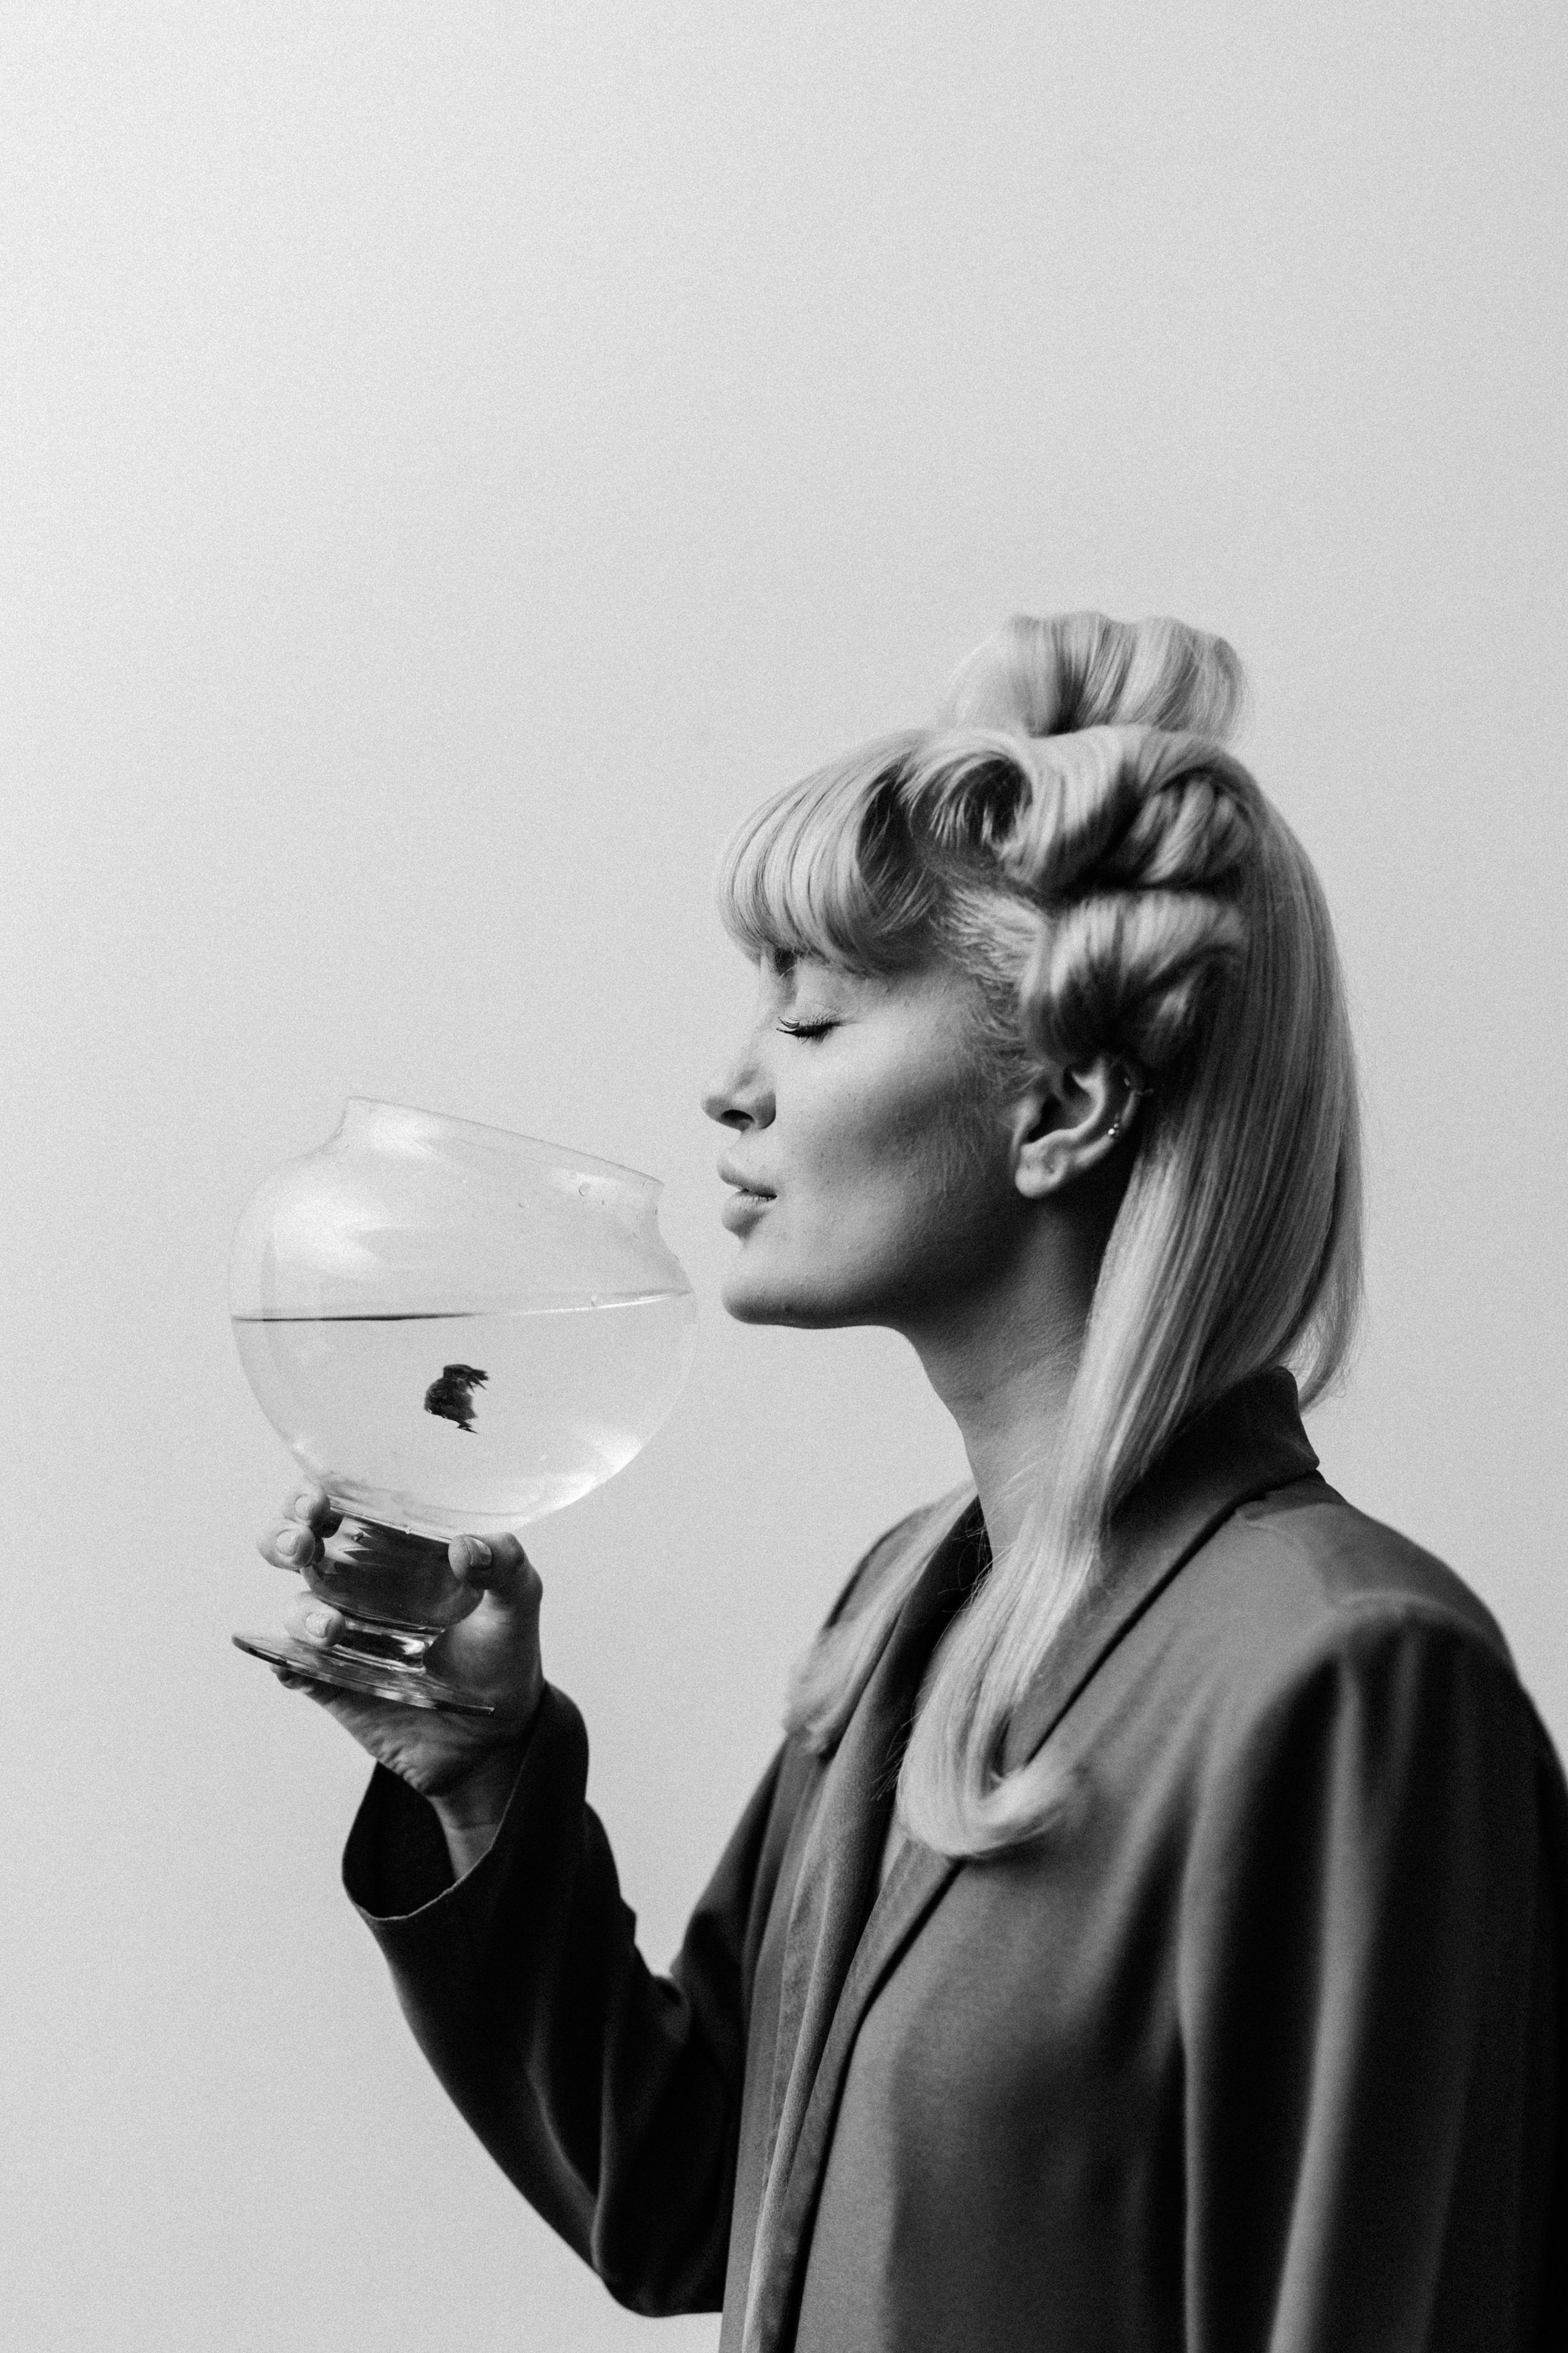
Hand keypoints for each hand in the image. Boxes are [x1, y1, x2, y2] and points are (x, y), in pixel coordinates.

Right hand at [258, 1487, 544, 1841]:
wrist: (493, 1740)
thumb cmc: (503, 1656)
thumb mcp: (518, 1603)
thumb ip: (506, 1566)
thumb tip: (466, 1547)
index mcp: (397, 1548)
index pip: (344, 1502)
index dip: (318, 1491)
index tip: (318, 1496)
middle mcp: (358, 1583)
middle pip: (295, 1542)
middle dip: (284, 1535)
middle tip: (303, 1542)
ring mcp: (340, 1633)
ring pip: (296, 1606)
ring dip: (305, 1610)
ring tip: (336, 1628)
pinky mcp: (331, 1681)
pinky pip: (291, 1666)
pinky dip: (286, 1661)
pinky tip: (298, 1666)